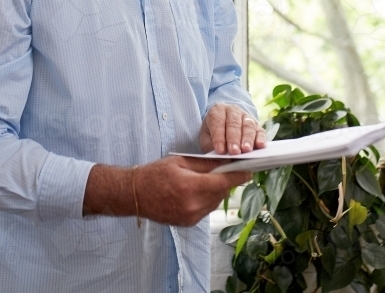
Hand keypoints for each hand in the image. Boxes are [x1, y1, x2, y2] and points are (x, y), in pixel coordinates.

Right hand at [135, 156, 250, 225]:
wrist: (135, 195)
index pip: (223, 183)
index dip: (238, 176)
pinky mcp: (188, 223)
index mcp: (190, 187)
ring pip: (215, 202)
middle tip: (228, 170)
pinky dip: (207, 199)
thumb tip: (227, 162)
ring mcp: (190, 217)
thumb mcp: (180, 162)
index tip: (249, 169)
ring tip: (209, 180)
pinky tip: (198, 191)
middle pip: (221, 193)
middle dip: (226, 181)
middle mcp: (192, 205)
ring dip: (216, 191)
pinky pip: (206, 209)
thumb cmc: (155, 174)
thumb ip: (205, 164)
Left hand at [199, 103, 265, 154]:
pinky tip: (260, 146)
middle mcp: (232, 111)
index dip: (219, 137)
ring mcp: (246, 116)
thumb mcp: (207, 140)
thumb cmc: (213, 135)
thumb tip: (220, 159)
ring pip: (248, 126)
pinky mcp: (257, 125)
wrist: (224, 128)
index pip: (217, 122)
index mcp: (217, 111)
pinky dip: (261, 138)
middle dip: (234, 139)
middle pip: (234, 124)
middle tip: (234, 152)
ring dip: (247, 139)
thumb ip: (212, 148)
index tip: (220, 151)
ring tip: (246, 150)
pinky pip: (260, 131)